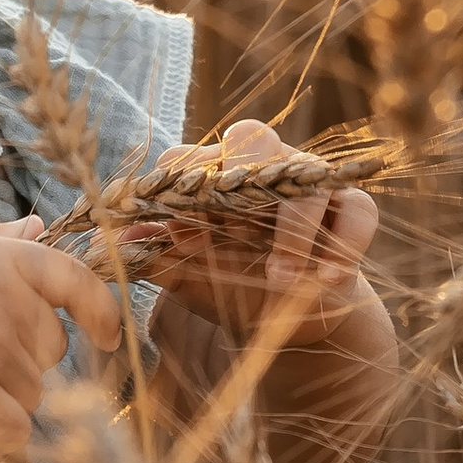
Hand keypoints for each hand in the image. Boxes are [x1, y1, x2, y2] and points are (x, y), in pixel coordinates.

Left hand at [121, 123, 379, 345]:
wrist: (287, 321)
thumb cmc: (229, 286)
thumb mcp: (186, 279)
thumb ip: (151, 259)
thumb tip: (104, 247)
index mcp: (212, 177)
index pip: (189, 157)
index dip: (179, 183)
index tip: (174, 229)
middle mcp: (261, 168)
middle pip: (252, 140)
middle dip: (240, 178)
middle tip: (228, 228)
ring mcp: (310, 184)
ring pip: (306, 180)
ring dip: (293, 232)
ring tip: (280, 281)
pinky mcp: (351, 210)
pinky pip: (358, 211)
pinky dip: (344, 245)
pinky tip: (326, 281)